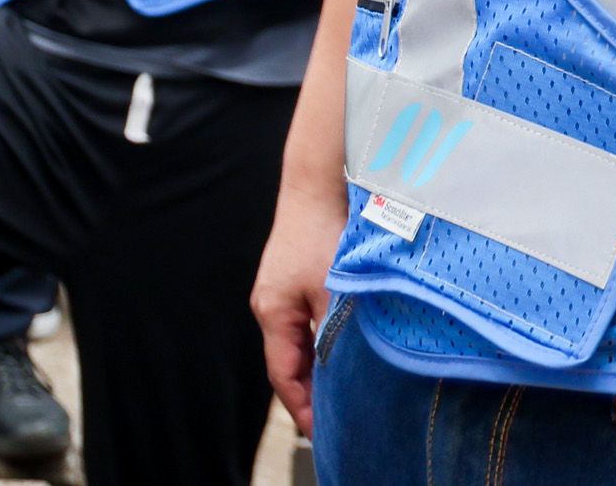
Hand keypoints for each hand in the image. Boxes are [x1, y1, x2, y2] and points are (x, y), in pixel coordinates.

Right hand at [250, 156, 343, 432]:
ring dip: (320, 367)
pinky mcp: (296, 279)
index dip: (302, 409)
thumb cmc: (322, 231)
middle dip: (312, 393)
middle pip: (290, 363)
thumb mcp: (333, 291)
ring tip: (345, 392)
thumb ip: (334, 334)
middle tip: (339, 420)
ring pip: (300, 344)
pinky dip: (323, 341)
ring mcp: (281, 292)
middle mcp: (271, 305)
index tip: (321, 433)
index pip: (283, 376)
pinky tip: (344, 348)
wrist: (317, 182)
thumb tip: (344, 374)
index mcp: (272, 312)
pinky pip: (307, 323)